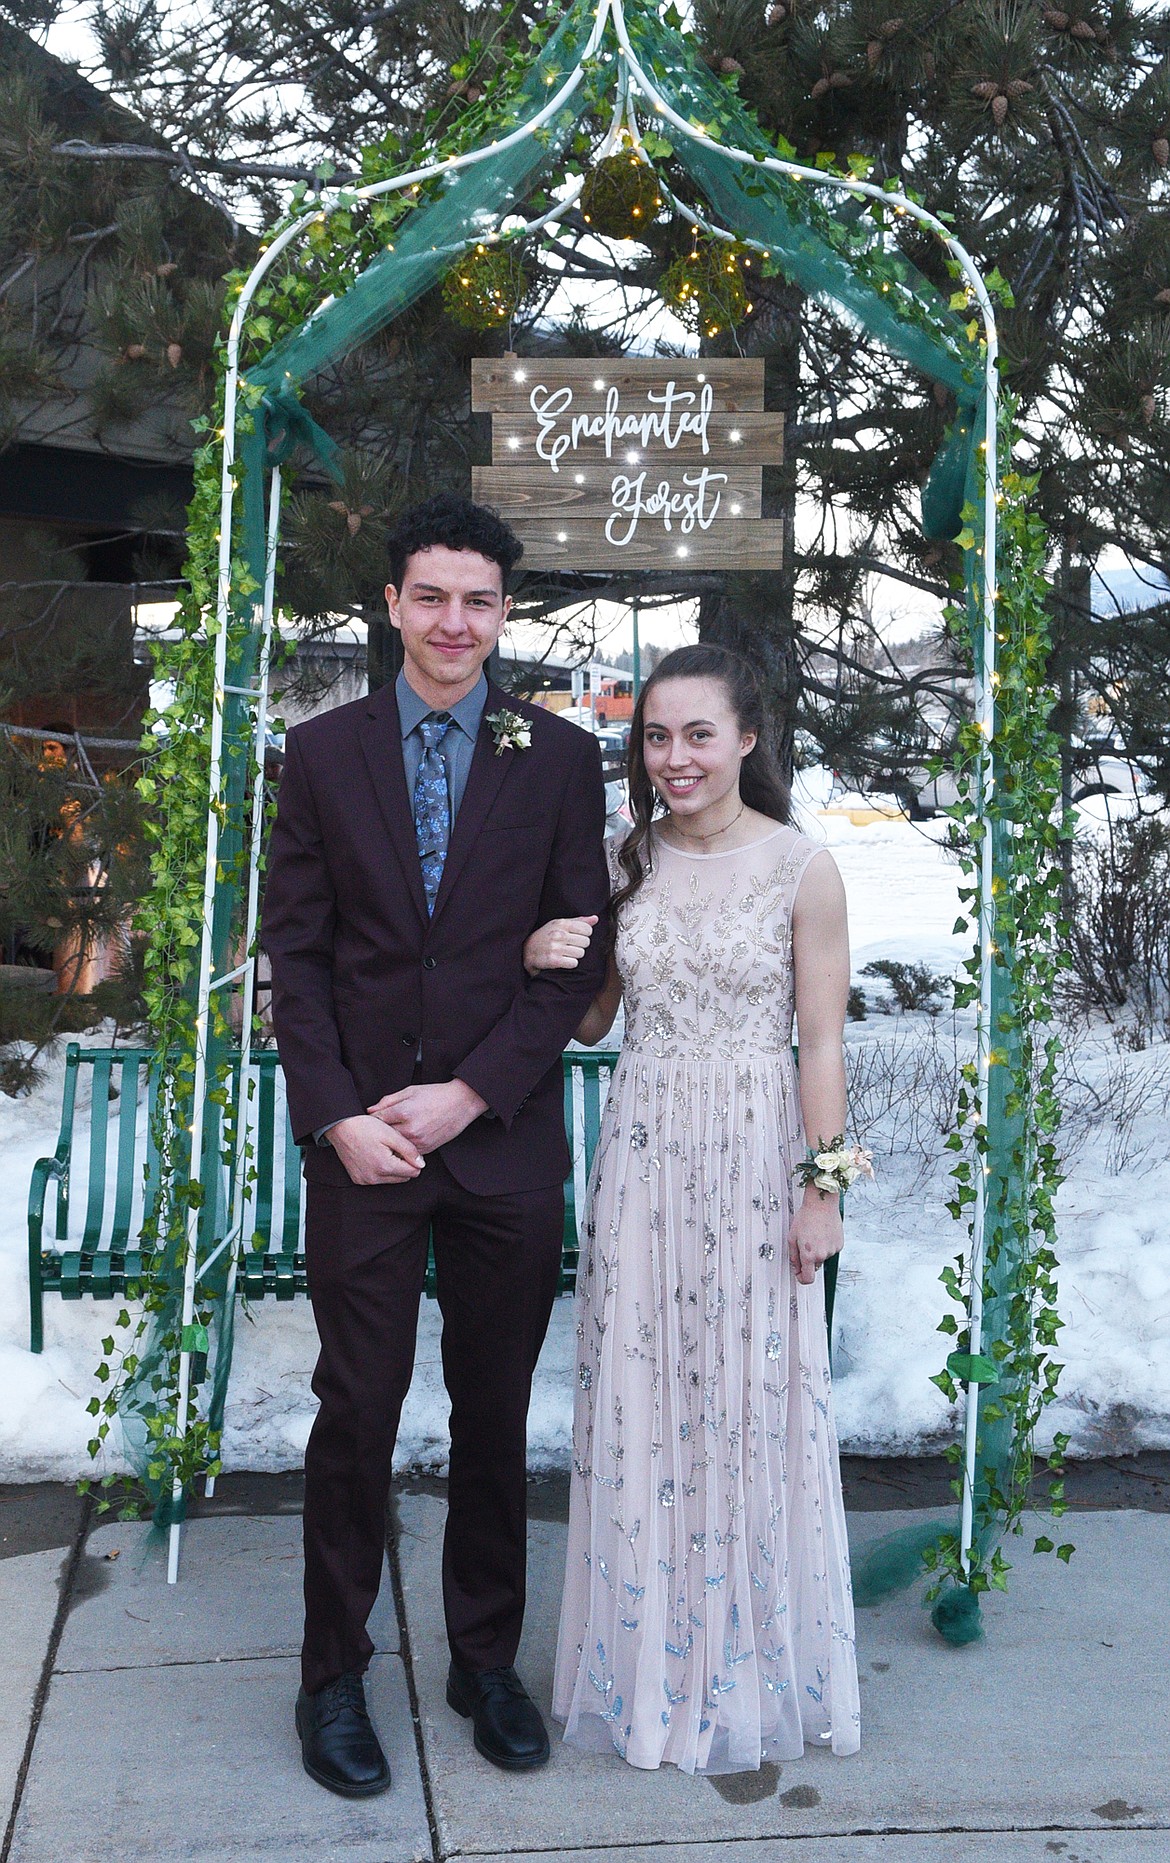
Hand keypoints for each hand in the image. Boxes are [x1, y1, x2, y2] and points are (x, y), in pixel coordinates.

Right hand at [327, 1114, 425, 1185]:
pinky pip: (377, 1179)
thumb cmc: (365, 1127)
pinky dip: (380, 1170)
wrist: (341, 1127)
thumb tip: (421, 1164)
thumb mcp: (391, 1135)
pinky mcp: (358, 1179)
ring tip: (385, 1150)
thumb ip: (409, 1150)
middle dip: (404, 1164)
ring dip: (392, 1168)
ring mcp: (365, 1180)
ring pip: (391, 1179)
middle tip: (395, 1148)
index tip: (408, 1149)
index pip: (413, 1172)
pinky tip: (375, 1155)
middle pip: (403, 1177)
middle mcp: (375, 1178)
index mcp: (385, 1166)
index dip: (414, 1160)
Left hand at [366, 1078, 488, 1153]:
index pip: (378, 1119)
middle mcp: (410, 1129)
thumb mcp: (410, 1091)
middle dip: (380, 1132)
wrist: (461, 1103)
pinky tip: (405, 1139)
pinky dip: (404, 1147)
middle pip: (385, 1135)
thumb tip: (371, 1110)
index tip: (371, 1119)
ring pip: (395, 1146)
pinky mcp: (426, 1149)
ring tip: (391, 1134)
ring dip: (392, 1141)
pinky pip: (408, 1152)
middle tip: (378, 1128)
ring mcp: (419, 1141)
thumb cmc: (436, 1095)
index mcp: (404, 1111)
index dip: (373, 1119)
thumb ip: (388, 1101)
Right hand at [523, 914, 598, 975]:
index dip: (585, 935)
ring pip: (581, 953)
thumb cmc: (546, 936)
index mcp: (561, 923)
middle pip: (586, 942)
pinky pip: (574, 963)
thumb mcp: (559, 925)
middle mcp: (559, 934)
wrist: (526, 951)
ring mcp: (555, 947)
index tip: (577, 937)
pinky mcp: (553, 960)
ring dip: (575, 955)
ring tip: (566, 954)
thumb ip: (578, 921)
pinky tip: (563, 961)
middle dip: (580, 946)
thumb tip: (595, 919)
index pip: (587, 929)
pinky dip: (570, 963)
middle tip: (570, 946)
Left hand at [788, 1186, 843, 1286]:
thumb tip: (796, 1267)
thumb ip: (793, 1256)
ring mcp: (832, 1250)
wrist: (822, 1204)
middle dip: (809, 1258)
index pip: (807, 1278)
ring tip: (815, 1234)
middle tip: (805, 1242)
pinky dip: (826, 1245)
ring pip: (823, 1257)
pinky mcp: (839, 1245)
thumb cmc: (806, 1217)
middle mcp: (822, 1255)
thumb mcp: (792, 1237)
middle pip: (814, 1265)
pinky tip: (823, 1233)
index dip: (802, 1278)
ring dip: (818, 1250)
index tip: (799, 1274)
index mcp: (809, 1255)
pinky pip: (830, 1250)